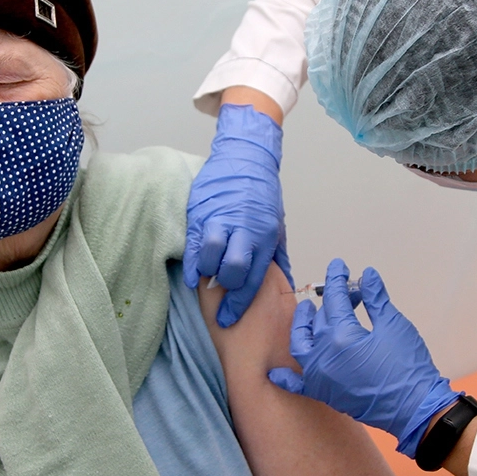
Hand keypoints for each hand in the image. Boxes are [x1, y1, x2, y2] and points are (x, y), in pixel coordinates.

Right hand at [184, 104, 291, 326]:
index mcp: (265, 236)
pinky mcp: (201, 211)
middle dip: (224, 288)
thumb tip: (286, 287)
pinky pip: (194, 242)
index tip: (228, 319)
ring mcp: (221, 219)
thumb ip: (278, 257)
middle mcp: (244, 229)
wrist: (246, 157)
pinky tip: (190, 275)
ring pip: (211, 255)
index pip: (252, 278)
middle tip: (219, 294)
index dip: (239, 303)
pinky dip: (191, 262)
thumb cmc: (263, 194)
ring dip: (207, 272)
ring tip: (207, 276)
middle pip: (232, 270)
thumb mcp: (278, 225)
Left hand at [269, 259, 460, 457]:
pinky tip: (274, 371)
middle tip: (343, 293)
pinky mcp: (324, 394)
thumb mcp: (394, 325)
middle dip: (331, 302)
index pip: (335, 300)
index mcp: (341, 336)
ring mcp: (320, 377)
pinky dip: (285, 377)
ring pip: (300, 345)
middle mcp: (323, 356)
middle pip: (320, 320)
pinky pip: (297, 384)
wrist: (415, 409)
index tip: (338, 266)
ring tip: (308, 313)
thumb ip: (376, 299)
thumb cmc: (407, 366)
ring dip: (302, 327)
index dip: (337, 279)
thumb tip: (367, 275)